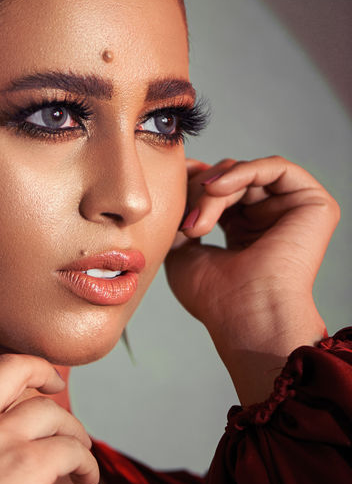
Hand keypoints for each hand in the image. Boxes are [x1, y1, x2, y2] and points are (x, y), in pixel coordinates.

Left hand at [165, 156, 339, 401]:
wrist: (245, 316)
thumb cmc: (215, 298)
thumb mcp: (181, 251)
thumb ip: (181, 217)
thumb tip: (177, 186)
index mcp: (242, 231)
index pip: (217, 191)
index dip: (191, 183)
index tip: (168, 189)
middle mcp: (268, 219)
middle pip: (229, 179)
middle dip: (198, 191)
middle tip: (184, 222)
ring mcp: (291, 211)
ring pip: (246, 175)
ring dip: (214, 190)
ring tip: (198, 222)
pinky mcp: (313, 204)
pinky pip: (276, 167)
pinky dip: (242, 172)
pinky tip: (216, 188)